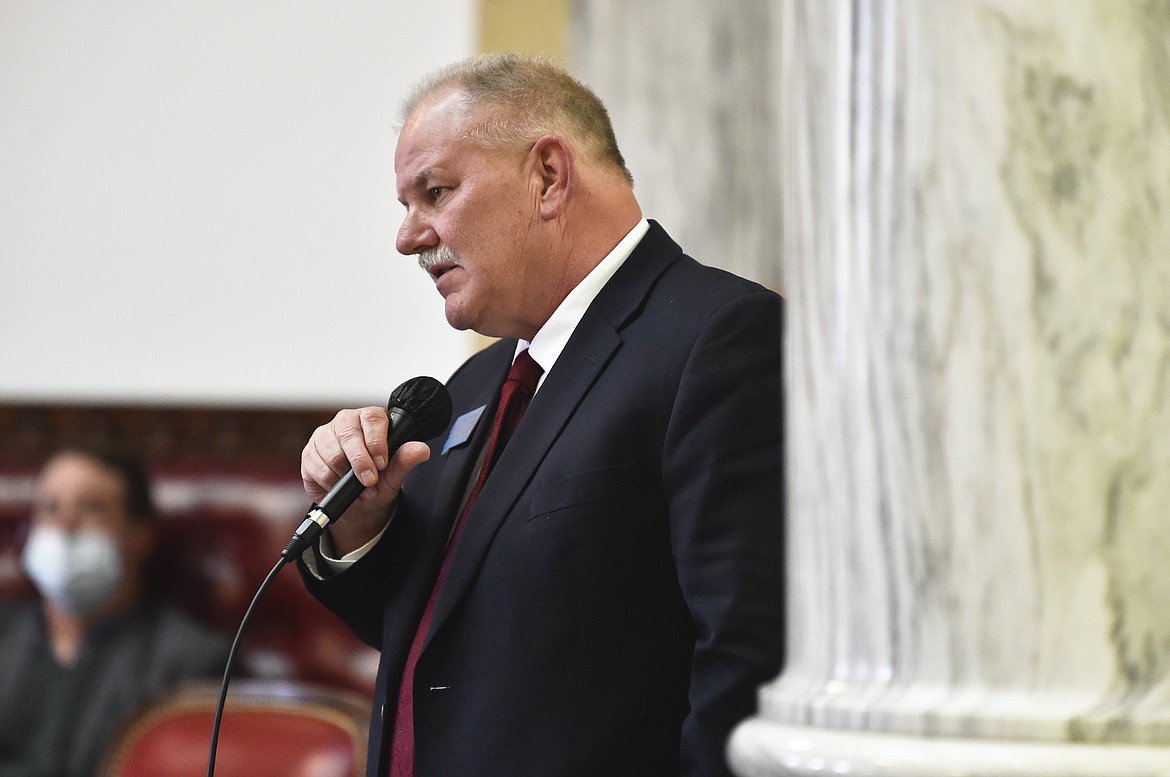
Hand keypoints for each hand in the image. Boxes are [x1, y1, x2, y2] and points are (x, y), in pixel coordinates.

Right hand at [301, 406, 430, 552]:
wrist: (356, 504)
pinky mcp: (309, 452)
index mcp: (369, 419)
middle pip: (348, 434)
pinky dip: (331, 482)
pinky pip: (318, 468)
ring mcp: (324, 436)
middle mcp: (346, 422)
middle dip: (360, 462)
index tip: (382, 463)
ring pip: (332, 454)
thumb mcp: (394, 475)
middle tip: (369, 481)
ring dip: (346, 476)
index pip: (372, 419)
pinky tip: (339, 485)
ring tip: (357, 486)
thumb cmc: (376, 483)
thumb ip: (405, 460)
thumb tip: (421, 450)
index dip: (376, 442)